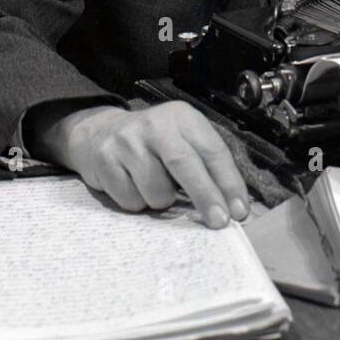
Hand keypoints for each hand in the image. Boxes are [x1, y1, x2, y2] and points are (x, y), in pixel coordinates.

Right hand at [34, 100, 248, 226]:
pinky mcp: (105, 160)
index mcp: (182, 117)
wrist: (100, 133)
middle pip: (186, 165)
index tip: (239, 211)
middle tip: (220, 222)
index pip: (213, 151)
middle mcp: (155, 124)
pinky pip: (131, 200)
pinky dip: (137, 202)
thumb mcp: (182, 141)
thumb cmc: (153, 145)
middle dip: (206, 197)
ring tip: (154, 185)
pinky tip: (132, 185)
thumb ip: (206, 166)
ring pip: (157, 191)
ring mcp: (127, 141)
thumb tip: (233, 206)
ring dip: (162, 200)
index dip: (229, 183)